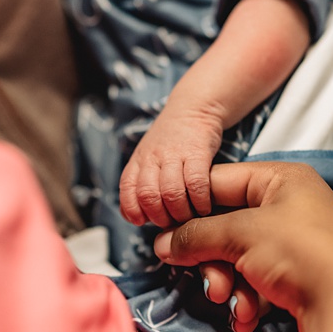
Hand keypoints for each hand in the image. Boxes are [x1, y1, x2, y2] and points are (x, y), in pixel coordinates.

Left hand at [119, 103, 223, 227]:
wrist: (193, 108)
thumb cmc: (171, 141)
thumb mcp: (147, 158)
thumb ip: (139, 184)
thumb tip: (133, 217)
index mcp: (138, 161)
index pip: (127, 191)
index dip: (133, 211)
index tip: (145, 222)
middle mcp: (152, 158)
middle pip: (148, 196)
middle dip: (160, 217)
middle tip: (173, 223)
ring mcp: (174, 154)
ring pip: (171, 193)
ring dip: (181, 213)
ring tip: (190, 217)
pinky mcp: (198, 152)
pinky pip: (196, 183)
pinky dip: (200, 202)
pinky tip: (205, 207)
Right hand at [154, 162, 332, 331]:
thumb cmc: (298, 250)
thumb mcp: (239, 234)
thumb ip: (195, 235)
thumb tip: (162, 244)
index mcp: (280, 178)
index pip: (218, 182)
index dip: (189, 208)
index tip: (164, 232)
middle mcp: (289, 204)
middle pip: (227, 225)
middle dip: (212, 258)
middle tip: (207, 280)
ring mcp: (296, 239)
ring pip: (239, 256)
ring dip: (228, 282)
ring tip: (231, 301)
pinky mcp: (300, 272)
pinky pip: (258, 278)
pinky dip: (249, 297)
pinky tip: (249, 315)